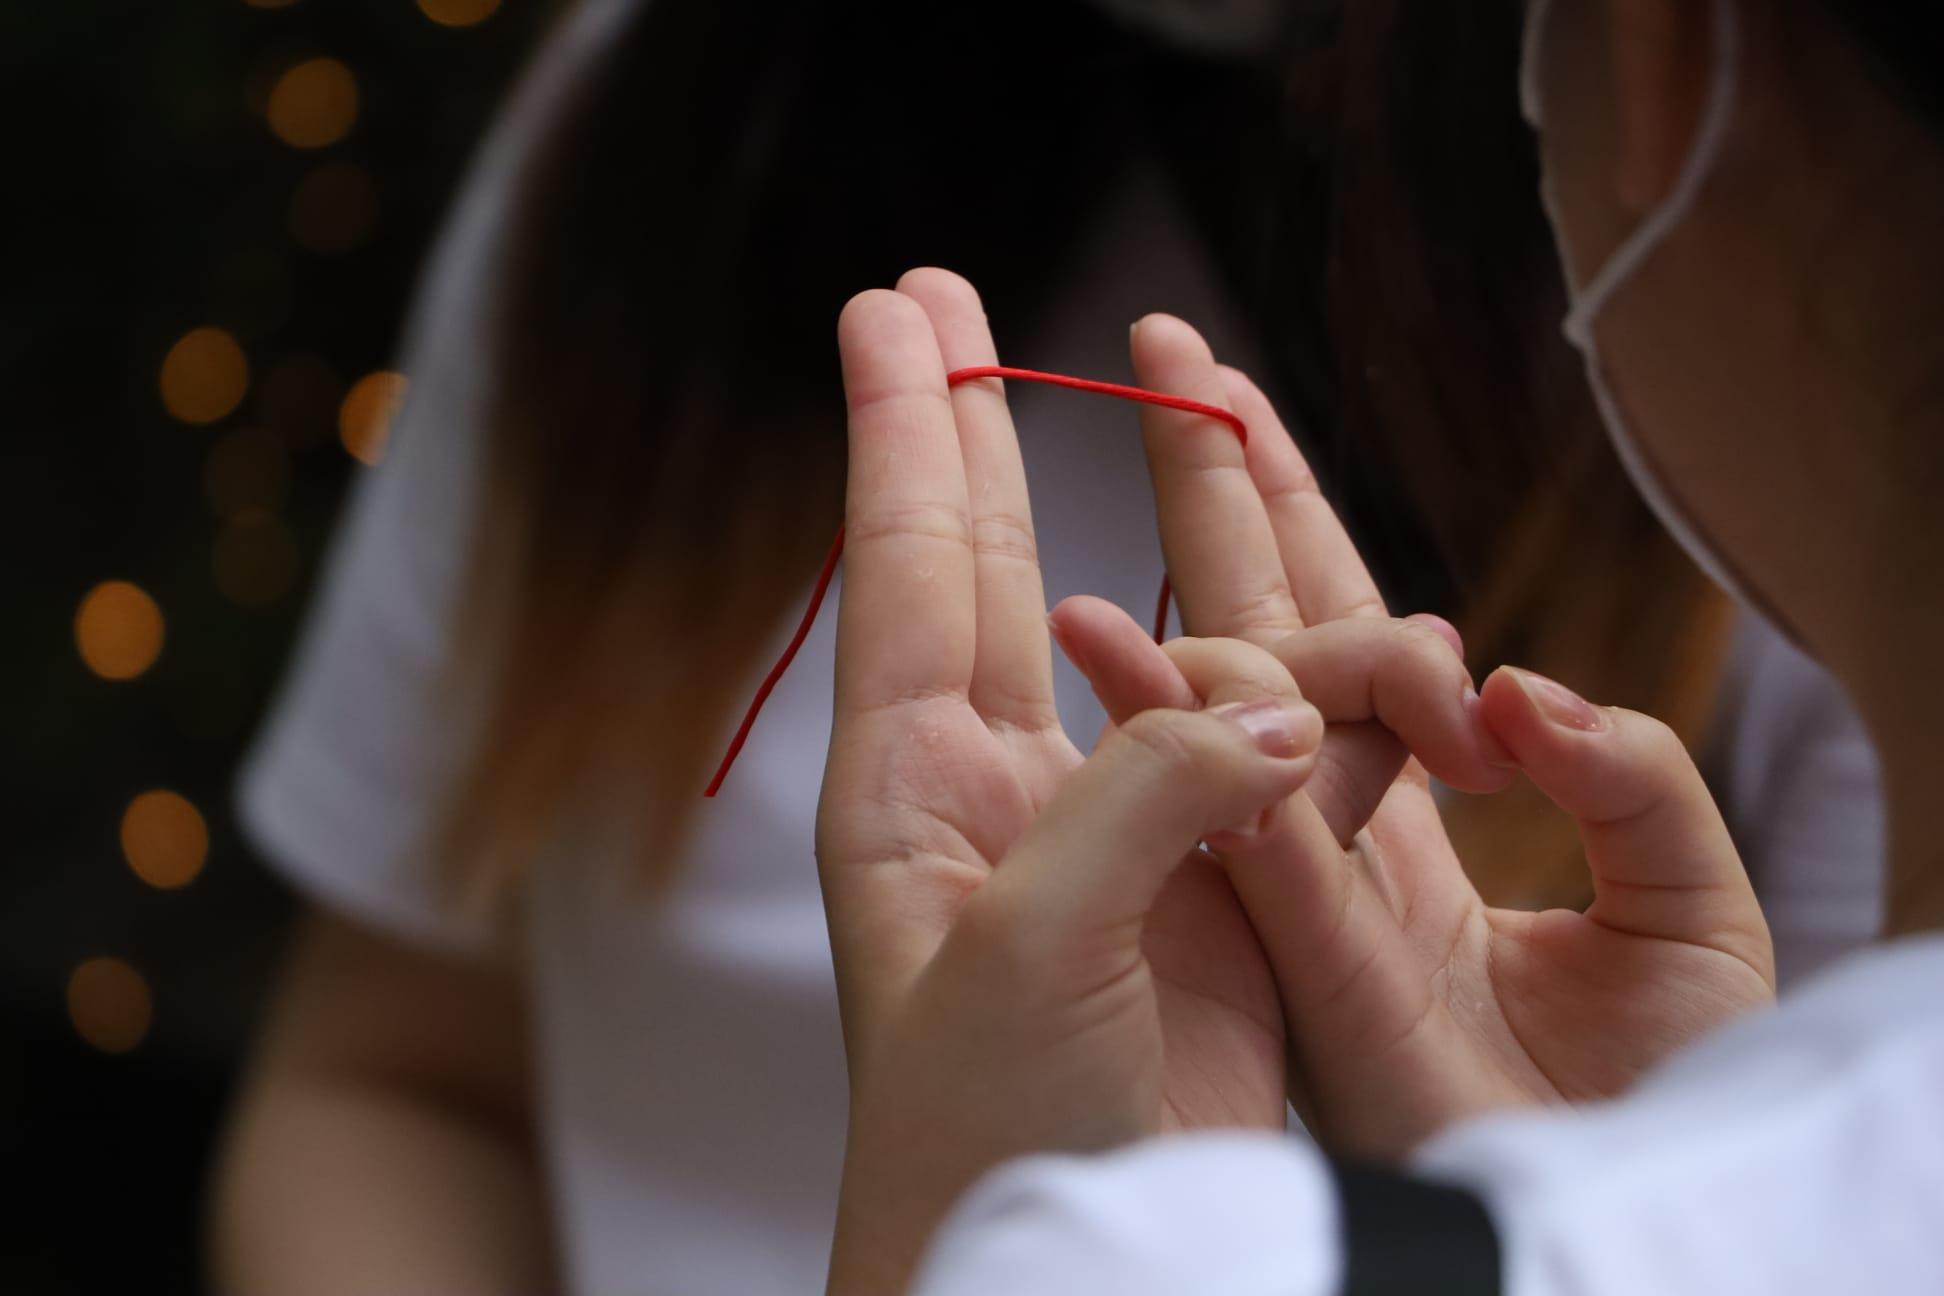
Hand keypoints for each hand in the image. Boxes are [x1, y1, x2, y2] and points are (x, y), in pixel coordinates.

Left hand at [817, 271, 1326, 1294]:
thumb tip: (1278, 708)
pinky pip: (1272, 747)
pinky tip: (1351, 670)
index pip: (906, 559)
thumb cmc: (984, 1128)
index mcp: (914, 782)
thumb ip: (1142, 798)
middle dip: (973, 425)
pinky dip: (1319, 696)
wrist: (1080, 1254)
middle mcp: (1003, 782)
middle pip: (985, 555)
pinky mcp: (1211, 878)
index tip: (889, 306)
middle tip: (938, 297)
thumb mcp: (1030, 947)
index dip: (908, 425)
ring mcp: (1111, 823)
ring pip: (1162, 636)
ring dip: (1224, 561)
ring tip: (1267, 508)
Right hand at [1054, 314, 1777, 1158]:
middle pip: (1262, 612)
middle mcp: (1336, 818)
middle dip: (1214, 476)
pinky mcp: (1290, 946)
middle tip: (1165, 344)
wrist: (1608, 1213)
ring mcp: (1295, 873)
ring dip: (1180, 559)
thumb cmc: (1654, 1093)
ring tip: (1155, 416)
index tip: (1230, 397)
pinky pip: (1219, 805)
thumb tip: (1516, 685)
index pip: (1344, 620)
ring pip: (1225, 687)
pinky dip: (1158, 714)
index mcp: (1423, 806)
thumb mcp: (1689, 907)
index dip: (1289, 506)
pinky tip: (1098, 628)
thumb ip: (1623, 777)